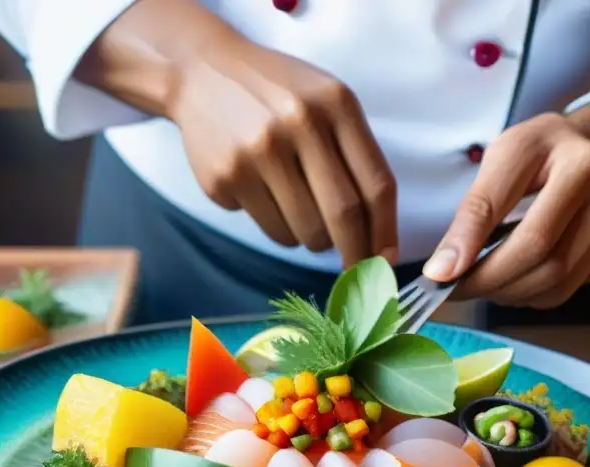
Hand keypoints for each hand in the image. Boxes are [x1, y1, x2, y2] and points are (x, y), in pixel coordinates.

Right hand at [168, 38, 397, 266]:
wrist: (203, 73)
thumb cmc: (279, 95)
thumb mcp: (326, 102)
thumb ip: (355, 155)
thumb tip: (376, 236)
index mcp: (335, 104)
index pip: (376, 185)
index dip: (386, 231)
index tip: (385, 259)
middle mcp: (299, 124)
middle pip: (343, 215)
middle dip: (354, 253)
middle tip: (354, 270)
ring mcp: (259, 151)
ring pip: (305, 231)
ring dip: (312, 240)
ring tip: (302, 214)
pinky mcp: (226, 176)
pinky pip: (270, 229)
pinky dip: (279, 228)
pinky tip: (267, 197)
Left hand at [424, 102, 589, 308]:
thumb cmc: (543, 151)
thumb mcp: (503, 158)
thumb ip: (475, 211)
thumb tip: (444, 270)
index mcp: (580, 163)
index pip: (526, 227)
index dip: (479, 256)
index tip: (441, 277)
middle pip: (545, 261)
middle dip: (492, 283)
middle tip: (457, 286)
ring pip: (557, 284)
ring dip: (510, 293)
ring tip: (484, 280)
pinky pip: (567, 289)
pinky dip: (532, 293)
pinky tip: (514, 275)